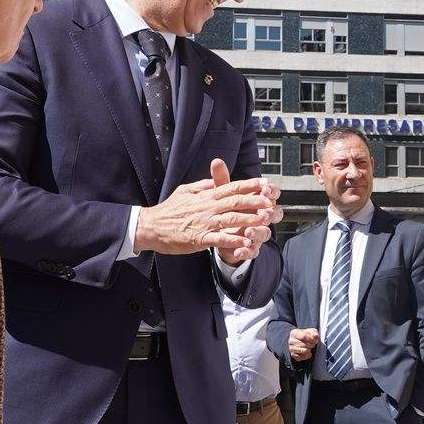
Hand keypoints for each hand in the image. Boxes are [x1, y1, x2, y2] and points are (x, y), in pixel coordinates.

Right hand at [135, 159, 275, 256]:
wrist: (151, 226)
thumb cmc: (169, 210)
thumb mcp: (186, 191)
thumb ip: (203, 185)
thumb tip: (217, 180)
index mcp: (206, 196)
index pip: (232, 187)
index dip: (251, 185)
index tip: (266, 184)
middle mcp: (208, 207)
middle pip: (236, 201)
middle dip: (256, 201)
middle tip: (273, 202)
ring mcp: (204, 222)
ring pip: (231, 219)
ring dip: (250, 220)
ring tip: (267, 221)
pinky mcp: (199, 238)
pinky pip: (220, 239)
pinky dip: (234, 240)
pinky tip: (247, 243)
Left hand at [211, 159, 283, 265]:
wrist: (222, 233)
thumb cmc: (227, 209)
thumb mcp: (222, 193)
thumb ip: (221, 179)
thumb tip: (216, 161)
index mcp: (259, 200)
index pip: (272, 193)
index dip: (271, 191)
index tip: (265, 189)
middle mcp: (262, 217)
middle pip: (275, 214)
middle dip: (271, 213)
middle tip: (264, 212)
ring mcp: (258, 233)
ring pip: (266, 233)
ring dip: (258, 232)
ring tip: (249, 231)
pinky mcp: (250, 248)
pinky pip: (253, 251)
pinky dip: (246, 251)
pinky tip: (238, 251)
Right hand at [289, 328, 319, 361]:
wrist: (301, 341)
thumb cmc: (306, 335)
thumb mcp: (311, 331)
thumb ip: (313, 333)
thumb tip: (315, 336)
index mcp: (294, 333)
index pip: (304, 336)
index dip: (311, 338)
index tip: (314, 339)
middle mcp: (291, 341)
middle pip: (304, 344)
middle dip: (311, 344)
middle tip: (313, 344)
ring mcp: (291, 348)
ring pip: (303, 351)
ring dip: (309, 349)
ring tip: (310, 347)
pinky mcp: (293, 355)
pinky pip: (303, 357)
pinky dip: (307, 355)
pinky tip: (308, 352)